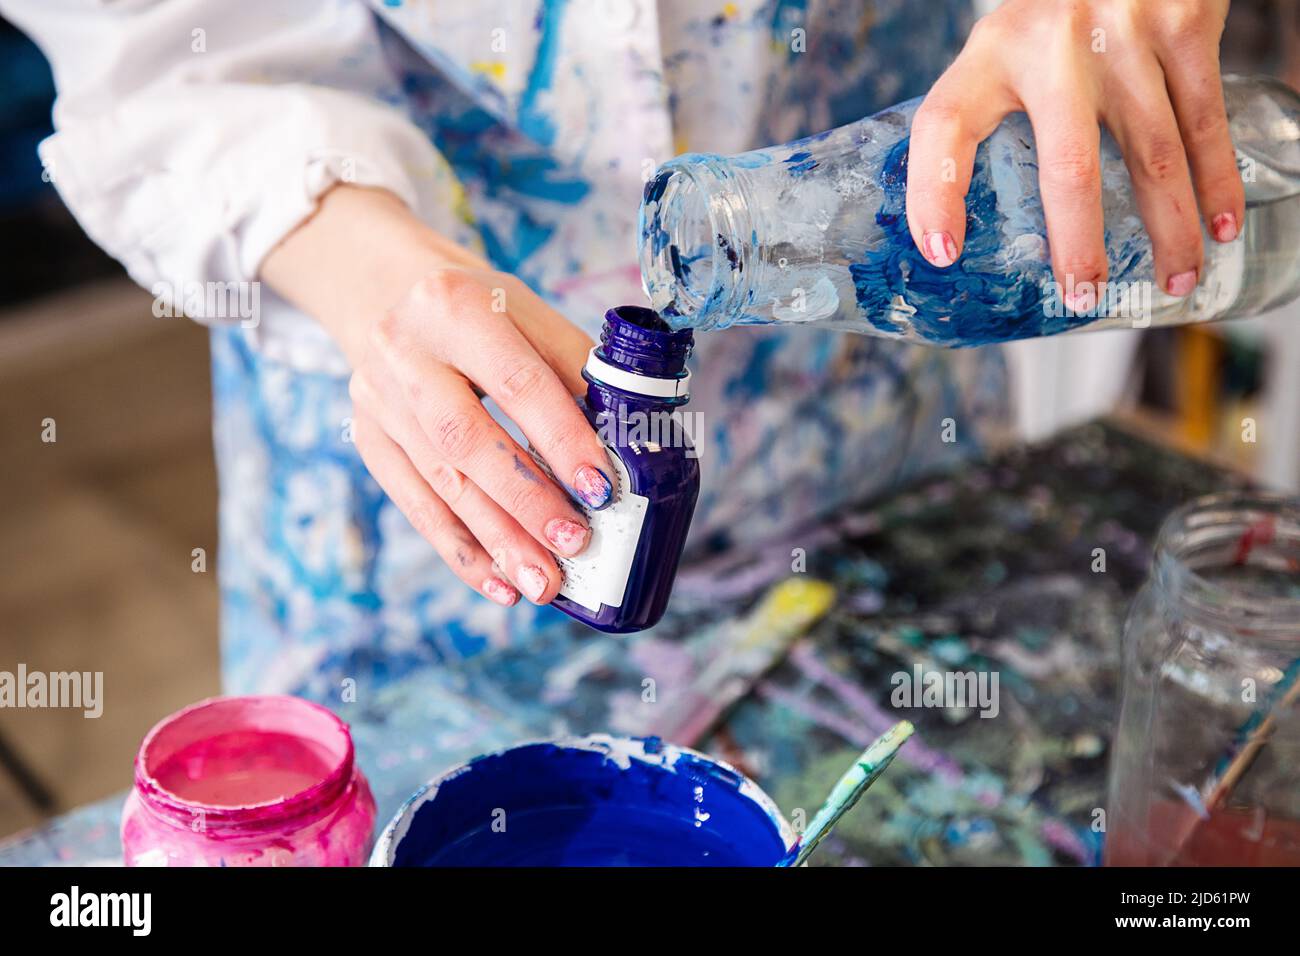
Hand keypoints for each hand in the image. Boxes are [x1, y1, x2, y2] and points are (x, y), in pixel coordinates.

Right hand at [348, 267, 614, 605]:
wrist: (387, 293)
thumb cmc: (480, 309)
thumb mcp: (529, 314)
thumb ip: (576, 372)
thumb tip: (626, 446)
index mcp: (457, 307)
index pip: (516, 383)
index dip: (561, 439)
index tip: (600, 489)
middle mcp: (405, 353)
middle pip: (466, 440)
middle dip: (525, 501)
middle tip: (573, 546)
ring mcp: (378, 400)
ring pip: (441, 483)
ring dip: (497, 540)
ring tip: (542, 583)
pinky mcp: (367, 439)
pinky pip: (415, 506)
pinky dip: (460, 550)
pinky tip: (498, 583)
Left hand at [906, 0, 1241, 307]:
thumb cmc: (1056, 8)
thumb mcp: (1007, 43)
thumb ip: (991, 107)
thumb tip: (969, 213)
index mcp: (990, 51)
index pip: (944, 124)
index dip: (933, 194)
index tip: (942, 253)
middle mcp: (1052, 44)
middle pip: (1068, 165)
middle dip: (1079, 243)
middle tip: (1083, 296)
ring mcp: (1123, 35)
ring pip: (1151, 155)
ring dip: (1168, 228)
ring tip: (1175, 281)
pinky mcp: (1184, 25)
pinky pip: (1204, 121)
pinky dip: (1218, 182)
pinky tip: (1220, 226)